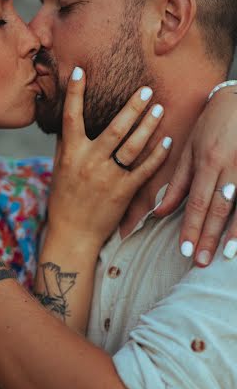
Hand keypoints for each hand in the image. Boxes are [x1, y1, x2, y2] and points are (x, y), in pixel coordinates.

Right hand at [46, 68, 171, 252]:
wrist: (73, 233)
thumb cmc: (64, 200)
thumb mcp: (59, 169)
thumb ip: (65, 144)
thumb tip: (66, 120)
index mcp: (70, 154)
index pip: (71, 117)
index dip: (75, 93)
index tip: (80, 71)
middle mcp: (89, 162)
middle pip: (115, 128)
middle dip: (133, 107)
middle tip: (147, 90)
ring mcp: (108, 177)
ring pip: (133, 145)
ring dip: (149, 125)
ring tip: (160, 109)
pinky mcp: (123, 192)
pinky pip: (145, 169)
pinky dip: (157, 155)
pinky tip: (167, 142)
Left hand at [156, 85, 236, 265]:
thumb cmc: (212, 125)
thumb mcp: (190, 151)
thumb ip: (178, 183)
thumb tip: (160, 212)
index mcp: (208, 163)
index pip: (197, 202)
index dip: (192, 227)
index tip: (185, 251)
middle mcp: (229, 167)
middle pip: (219, 208)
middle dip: (210, 237)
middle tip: (202, 262)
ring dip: (235, 232)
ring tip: (226, 256)